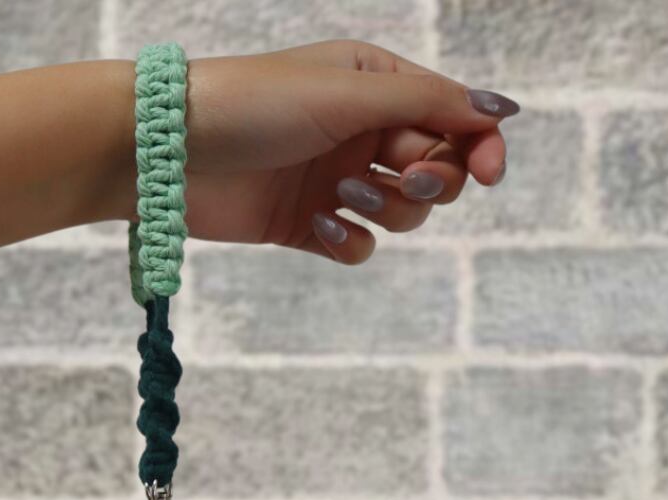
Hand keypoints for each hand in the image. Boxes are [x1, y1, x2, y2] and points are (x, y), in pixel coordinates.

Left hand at [126, 39, 517, 265]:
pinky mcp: (306, 224)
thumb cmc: (254, 104)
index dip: (479, 144)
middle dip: (431, 179)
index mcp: (376, 85)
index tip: (491, 173)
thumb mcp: (347, 93)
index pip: (452, 117)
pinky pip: (357, 245)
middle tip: (405, 177)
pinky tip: (320, 227)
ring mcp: (334, 180)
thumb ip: (425, 105)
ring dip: (384, 208)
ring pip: (400, 213)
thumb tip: (498, 112)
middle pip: (435, 170)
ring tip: (339, 192)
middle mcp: (361, 131)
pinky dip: (348, 242)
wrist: (168, 154)